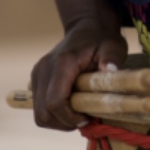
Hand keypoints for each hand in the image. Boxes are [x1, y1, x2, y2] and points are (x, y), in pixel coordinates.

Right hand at [30, 14, 127, 130]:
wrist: (86, 26)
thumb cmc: (101, 38)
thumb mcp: (112, 46)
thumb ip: (111, 57)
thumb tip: (110, 69)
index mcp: (62, 63)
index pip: (55, 101)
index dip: (69, 117)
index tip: (87, 118)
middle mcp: (44, 69)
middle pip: (44, 112)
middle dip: (64, 123)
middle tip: (84, 120)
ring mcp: (38, 74)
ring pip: (39, 113)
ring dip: (58, 121)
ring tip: (78, 115)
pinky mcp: (37, 79)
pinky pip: (40, 106)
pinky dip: (53, 115)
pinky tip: (71, 108)